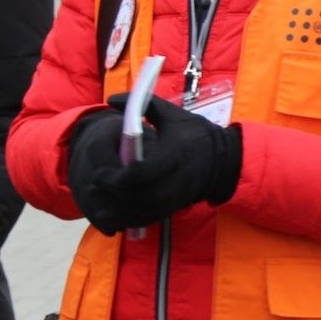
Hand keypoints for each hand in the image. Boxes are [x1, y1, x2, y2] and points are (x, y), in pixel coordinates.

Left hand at [67, 95, 241, 232]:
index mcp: (175, 154)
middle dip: (113, 194)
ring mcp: (177, 197)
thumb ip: (144, 106)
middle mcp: (177, 180)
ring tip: (99, 203)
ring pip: (143, 212)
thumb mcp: (174, 116)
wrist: (225, 160)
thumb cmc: (196, 134)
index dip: (118, 176)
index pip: (142, 172)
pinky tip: (116, 214)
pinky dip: (130, 219)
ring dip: (118, 211)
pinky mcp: (175, 207)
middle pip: (139, 196)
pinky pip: (150, 219)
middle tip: (95, 184)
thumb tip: (111, 100)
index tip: (99, 171)